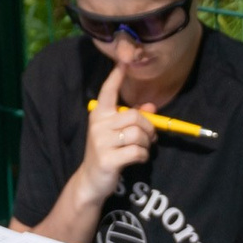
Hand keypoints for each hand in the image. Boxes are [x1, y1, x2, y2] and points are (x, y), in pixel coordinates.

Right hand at [75, 62, 154, 201]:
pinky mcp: (108, 159)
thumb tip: (152, 106)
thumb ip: (134, 118)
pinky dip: (143, 156)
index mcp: (99, 114)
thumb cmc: (107, 151)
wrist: (91, 180)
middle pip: (135, 116)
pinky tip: (137, 159)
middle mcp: (98, 125)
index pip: (108, 92)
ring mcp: (101, 142)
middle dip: (149, 128)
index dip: (116, 77)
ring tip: (143, 149)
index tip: (123, 62)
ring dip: (147, 143)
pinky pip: (137, 151)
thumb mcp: (117, 133)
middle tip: (151, 137)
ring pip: (138, 134)